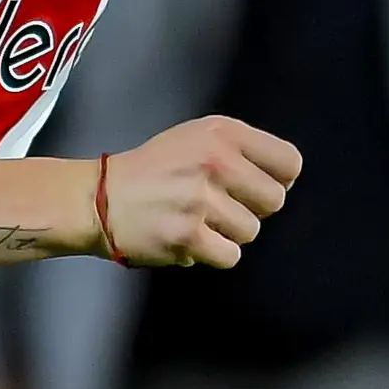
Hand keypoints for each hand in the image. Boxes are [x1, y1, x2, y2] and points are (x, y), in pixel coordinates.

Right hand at [99, 117, 300, 267]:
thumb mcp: (197, 137)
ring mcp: (200, 199)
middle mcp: (214, 161)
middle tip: (221, 206)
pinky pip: (230, 256)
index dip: (278, 179)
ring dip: (228, 232)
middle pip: (274, 201)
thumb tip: (284, 180)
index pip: (288, 162)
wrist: (99, 199)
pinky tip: (190, 239)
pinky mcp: (187, 235)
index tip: (254, 186)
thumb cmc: (154, 171)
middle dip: (252, 208)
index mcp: (222, 133)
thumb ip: (241, 150)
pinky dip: (213, 253)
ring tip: (197, 220)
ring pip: (250, 231)